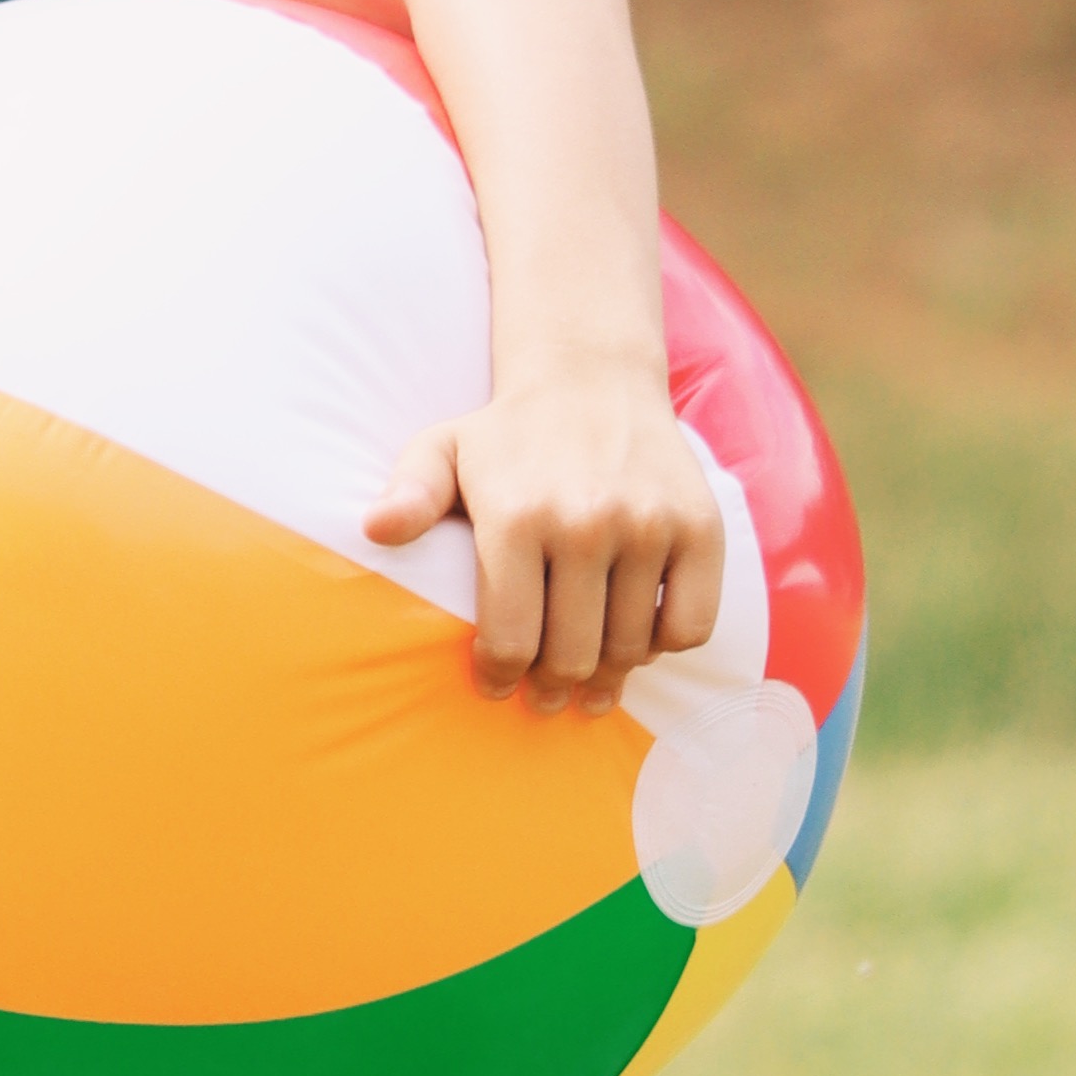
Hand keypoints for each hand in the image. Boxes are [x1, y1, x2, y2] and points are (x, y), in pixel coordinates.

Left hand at [369, 361, 723, 689]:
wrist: (593, 379)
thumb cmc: (508, 435)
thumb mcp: (442, 450)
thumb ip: (409, 493)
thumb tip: (376, 529)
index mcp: (516, 515)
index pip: (512, 639)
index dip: (501, 676)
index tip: (497, 683)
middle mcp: (585, 521)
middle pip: (572, 656)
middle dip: (552, 688)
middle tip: (544, 695)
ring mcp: (649, 525)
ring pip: (630, 649)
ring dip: (607, 676)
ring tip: (591, 681)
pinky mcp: (700, 528)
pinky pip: (689, 626)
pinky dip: (664, 644)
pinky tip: (638, 636)